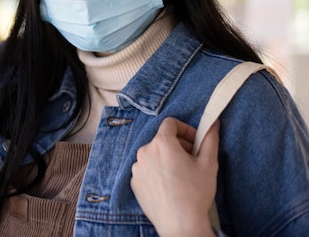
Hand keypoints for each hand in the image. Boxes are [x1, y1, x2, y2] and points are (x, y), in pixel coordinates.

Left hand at [130, 117, 218, 236]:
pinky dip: (157, 172)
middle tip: (192, 160)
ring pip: (154, 155)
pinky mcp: (134, 182)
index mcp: (161, 143)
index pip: (170, 123)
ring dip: (167, 159)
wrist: (180, 224)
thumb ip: (209, 139)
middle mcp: (144, 152)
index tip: (195, 142)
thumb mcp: (208, 163)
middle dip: (178, 145)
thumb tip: (213, 124)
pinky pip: (147, 169)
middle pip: (162, 139)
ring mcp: (137, 168)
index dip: (185, 129)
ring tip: (181, 175)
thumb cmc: (195, 193)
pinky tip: (170, 186)